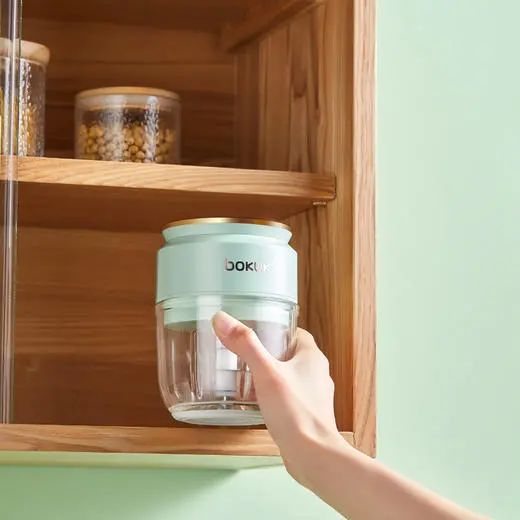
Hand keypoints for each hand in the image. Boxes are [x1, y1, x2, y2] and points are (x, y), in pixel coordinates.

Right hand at [212, 311, 346, 483]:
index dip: (279, 329)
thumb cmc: (295, 413)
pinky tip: (261, 404)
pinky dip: (278, 396)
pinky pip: (292, 398)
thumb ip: (245, 345)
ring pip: (293, 377)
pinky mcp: (309, 415)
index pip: (297, 333)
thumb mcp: (266, 373)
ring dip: (274, 375)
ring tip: (250, 377)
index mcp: (312, 357)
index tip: (259, 330)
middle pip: (293, 354)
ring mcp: (315, 396)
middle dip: (272, 352)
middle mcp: (317, 374)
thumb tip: (223, 319)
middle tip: (248, 353)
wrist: (314, 456)